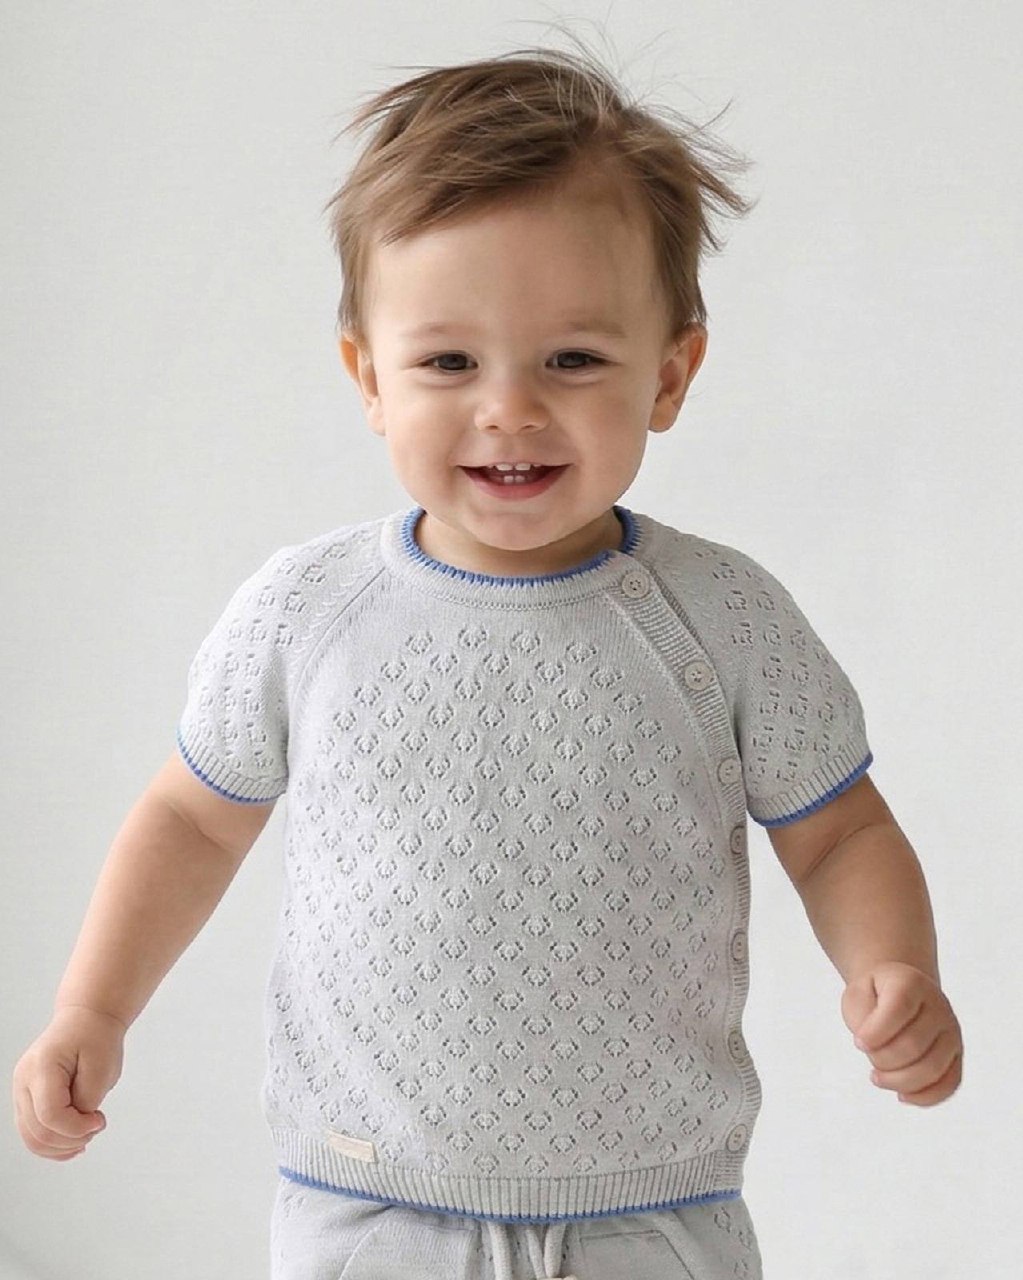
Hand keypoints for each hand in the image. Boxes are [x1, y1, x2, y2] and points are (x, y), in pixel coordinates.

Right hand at [12, 1005, 124, 1159]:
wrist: (86, 1020)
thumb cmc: (95, 1037)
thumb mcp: (102, 1065)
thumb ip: (88, 1099)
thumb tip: (78, 1127)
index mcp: (42, 1066)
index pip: (50, 1114)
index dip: (76, 1127)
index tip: (100, 1120)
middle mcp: (23, 1081)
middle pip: (38, 1131)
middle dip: (71, 1139)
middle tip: (96, 1127)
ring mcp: (21, 1092)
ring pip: (31, 1138)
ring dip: (61, 1147)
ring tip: (86, 1136)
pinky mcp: (27, 1101)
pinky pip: (33, 1133)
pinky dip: (53, 1145)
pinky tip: (74, 1144)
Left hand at [841, 962, 962, 1105]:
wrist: (899, 992)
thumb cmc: (875, 996)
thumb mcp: (857, 995)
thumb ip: (862, 1017)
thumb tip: (875, 1049)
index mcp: (912, 983)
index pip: (899, 1009)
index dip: (876, 1032)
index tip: (858, 1042)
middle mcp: (939, 1006)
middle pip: (913, 1045)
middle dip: (882, 1059)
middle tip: (868, 1054)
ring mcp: (951, 1032)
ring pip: (932, 1069)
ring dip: (898, 1081)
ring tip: (877, 1076)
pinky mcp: (956, 1056)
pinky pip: (949, 1084)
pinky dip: (924, 1097)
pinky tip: (901, 1095)